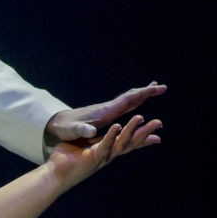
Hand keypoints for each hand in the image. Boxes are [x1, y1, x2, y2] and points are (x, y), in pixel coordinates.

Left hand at [45, 81, 165, 145]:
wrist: (55, 124)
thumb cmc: (65, 128)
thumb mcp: (74, 130)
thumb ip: (82, 129)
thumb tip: (92, 130)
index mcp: (105, 111)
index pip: (127, 100)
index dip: (143, 94)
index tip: (157, 88)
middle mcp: (107, 108)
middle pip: (130, 97)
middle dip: (145, 92)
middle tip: (161, 87)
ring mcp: (105, 111)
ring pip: (127, 101)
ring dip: (140, 96)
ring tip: (152, 90)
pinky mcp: (103, 115)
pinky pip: (122, 107)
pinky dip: (132, 103)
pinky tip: (136, 104)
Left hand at [48, 114, 161, 190]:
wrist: (56, 174)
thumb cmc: (67, 160)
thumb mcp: (83, 147)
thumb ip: (93, 139)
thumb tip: (96, 133)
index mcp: (107, 149)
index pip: (128, 142)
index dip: (142, 136)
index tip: (157, 130)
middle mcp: (108, 154)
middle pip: (131, 142)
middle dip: (145, 132)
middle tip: (159, 122)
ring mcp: (103, 156)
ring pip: (122, 143)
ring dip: (132, 130)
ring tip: (141, 117)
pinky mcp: (94, 157)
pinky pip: (105, 145)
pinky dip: (111, 135)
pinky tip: (118, 125)